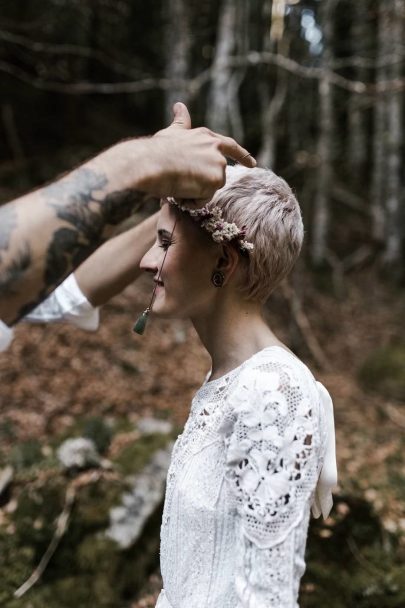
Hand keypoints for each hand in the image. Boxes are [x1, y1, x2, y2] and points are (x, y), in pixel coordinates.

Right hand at [140, 102, 255, 198]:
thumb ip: (180, 123)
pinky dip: (191, 201)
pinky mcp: (216, 179)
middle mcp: (216, 148)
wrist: (150, 162)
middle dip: (205, 184)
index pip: (230, 146)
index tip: (253, 164)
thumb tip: (179, 105)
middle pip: (217, 175)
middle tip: (184, 183)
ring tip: (175, 183)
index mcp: (207, 136)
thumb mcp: (171, 132)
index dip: (242, 156)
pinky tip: (179, 191)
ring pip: (209, 190)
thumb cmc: (155, 150)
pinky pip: (204, 200)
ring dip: (193, 193)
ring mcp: (218, 164)